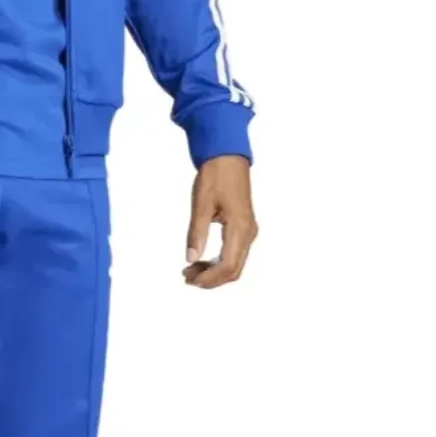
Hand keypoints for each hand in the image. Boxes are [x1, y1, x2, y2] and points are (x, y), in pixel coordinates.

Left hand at [185, 155, 257, 288]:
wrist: (228, 157)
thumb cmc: (216, 176)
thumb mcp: (201, 204)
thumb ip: (196, 233)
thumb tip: (191, 258)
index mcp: (239, 228)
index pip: (228, 266)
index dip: (210, 278)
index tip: (190, 279)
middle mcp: (248, 233)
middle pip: (234, 270)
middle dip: (211, 279)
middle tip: (187, 277)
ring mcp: (248, 231)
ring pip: (235, 264)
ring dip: (214, 272)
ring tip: (191, 269)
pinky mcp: (244, 227)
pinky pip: (235, 254)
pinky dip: (219, 262)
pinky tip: (203, 260)